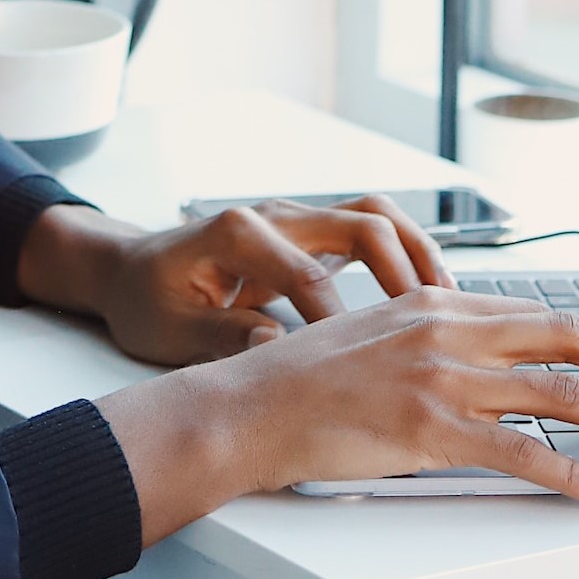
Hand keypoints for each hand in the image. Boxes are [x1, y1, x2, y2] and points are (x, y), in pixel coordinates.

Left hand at [17, 197, 455, 366]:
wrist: (126, 271)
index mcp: (236, 233)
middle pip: (362, 223)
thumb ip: (221, 336)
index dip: (342, 321)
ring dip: (418, 254)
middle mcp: (273, 215)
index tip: (362, 362)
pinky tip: (427, 301)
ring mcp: (293, 221)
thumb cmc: (144, 301)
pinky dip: (404, 258)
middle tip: (436, 323)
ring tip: (451, 305)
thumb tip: (276, 346)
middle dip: (406, 273)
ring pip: (376, 218)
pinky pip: (368, 233)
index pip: (309, 274)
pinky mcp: (306, 236)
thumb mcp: (167, 330)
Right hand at [94, 287, 578, 542]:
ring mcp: (439, 379)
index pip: (532, 313)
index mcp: (429, 302)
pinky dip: (571, 474)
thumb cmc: (299, 377)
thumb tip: (481, 353)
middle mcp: (442, 331)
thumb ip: (428, 335)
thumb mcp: (371, 332)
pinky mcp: (429, 429)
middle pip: (563, 340)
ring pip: (557, 394)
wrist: (248, 403)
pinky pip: (520, 454)